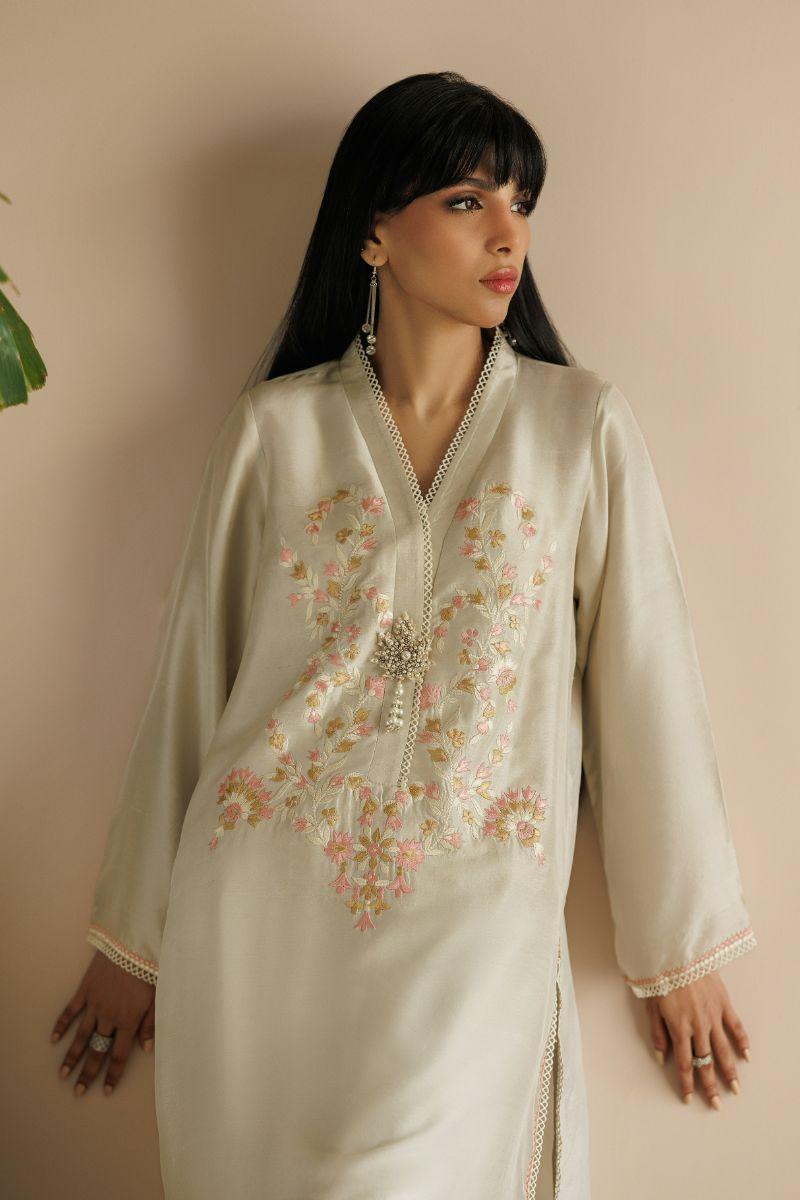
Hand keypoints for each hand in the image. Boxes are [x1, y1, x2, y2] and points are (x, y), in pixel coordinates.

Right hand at [51, 950, 155, 1096]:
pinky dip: (62, 1025)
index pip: (119, 1055)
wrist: (133, 942)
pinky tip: (54, 1039)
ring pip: (82, 1035)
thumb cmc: (150, 968)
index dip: (112, 1075)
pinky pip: (71, 1010)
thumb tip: (147, 1048)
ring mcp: (95, 1003)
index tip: (105, 1092)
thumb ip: (152, 1023)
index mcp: (129, 1020)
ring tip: (63, 1074)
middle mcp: (110, 1016)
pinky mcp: (86, 989)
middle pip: (97, 1050)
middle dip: (88, 1073)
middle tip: (77, 1092)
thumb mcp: (158, 997)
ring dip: (72, 1056)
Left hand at [644, 969, 750, 1107]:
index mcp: (679, 1028)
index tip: (690, 1099)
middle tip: (716, 1104)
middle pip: (705, 1062)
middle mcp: (698, 1027)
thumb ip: (657, 1034)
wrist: (676, 952)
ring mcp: (713, 1016)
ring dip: (729, 1071)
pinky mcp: (723, 1004)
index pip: (683, 1063)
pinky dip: (742, 1042)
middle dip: (710, 1086)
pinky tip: (746, 1056)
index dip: (687, 1083)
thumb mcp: (651, 1006)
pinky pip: (735, 1027)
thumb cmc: (659, 978)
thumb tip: (660, 1058)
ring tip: (735, 1089)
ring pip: (722, 1050)